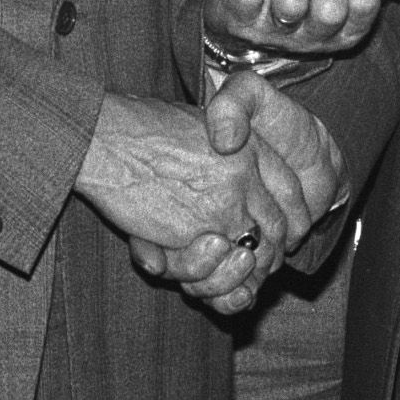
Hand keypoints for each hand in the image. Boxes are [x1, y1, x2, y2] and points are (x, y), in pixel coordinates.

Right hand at [79, 92, 297, 307]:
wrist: (107, 138)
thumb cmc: (142, 126)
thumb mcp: (200, 124)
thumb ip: (226, 146)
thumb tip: (232, 161)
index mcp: (251, 145)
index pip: (292, 190)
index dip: (290, 217)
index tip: (280, 232)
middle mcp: (247, 176)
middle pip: (277, 226)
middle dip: (270, 250)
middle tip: (256, 263)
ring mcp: (226, 205)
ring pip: (252, 252)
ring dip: (242, 271)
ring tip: (231, 273)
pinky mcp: (199, 231)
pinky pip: (218, 265)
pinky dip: (211, 276)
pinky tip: (201, 272)